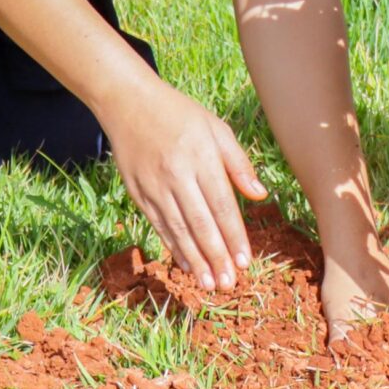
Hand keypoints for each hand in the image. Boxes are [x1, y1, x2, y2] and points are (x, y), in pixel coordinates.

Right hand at [108, 80, 268, 290]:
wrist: (128, 103)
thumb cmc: (179, 114)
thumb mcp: (216, 128)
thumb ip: (238, 163)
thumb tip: (260, 196)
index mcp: (200, 156)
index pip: (221, 204)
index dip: (234, 235)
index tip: (244, 262)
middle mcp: (176, 174)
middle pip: (200, 223)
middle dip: (216, 256)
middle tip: (228, 284)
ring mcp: (154, 186)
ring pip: (178, 229)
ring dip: (195, 260)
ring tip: (209, 284)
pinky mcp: (138, 193)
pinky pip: (158, 225)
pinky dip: (173, 247)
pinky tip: (185, 265)